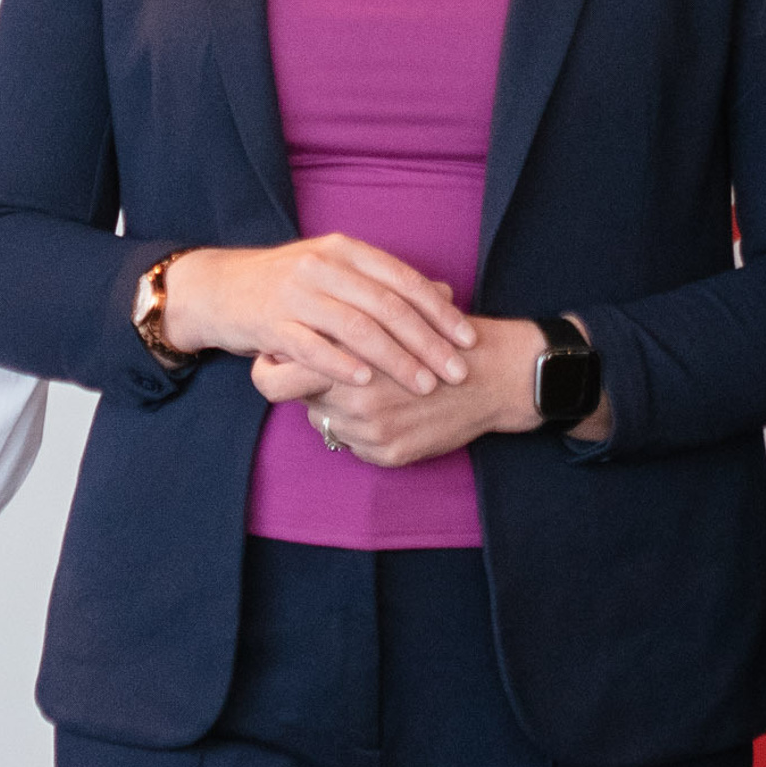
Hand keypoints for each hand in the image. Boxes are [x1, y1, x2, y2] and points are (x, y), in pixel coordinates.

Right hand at [163, 237, 474, 392]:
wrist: (221, 287)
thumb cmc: (290, 283)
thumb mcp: (338, 269)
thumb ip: (385, 280)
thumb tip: (445, 294)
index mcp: (344, 250)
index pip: (403, 280)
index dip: (440, 312)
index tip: (468, 341)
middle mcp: (322, 265)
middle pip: (386, 306)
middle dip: (428, 342)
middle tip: (457, 372)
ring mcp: (294, 293)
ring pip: (355, 327)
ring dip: (394, 359)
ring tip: (423, 384)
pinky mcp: (270, 322)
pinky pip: (311, 346)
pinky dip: (340, 364)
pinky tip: (365, 383)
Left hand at [255, 316, 612, 460]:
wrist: (494, 374)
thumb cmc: (438, 334)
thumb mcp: (388, 314)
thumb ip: (342, 320)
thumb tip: (297, 324)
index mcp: (348, 353)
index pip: (279, 374)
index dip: (272, 367)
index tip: (275, 357)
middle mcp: (354, 395)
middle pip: (296, 400)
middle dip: (298, 388)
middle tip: (305, 377)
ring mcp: (371, 429)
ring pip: (325, 421)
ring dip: (333, 407)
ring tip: (359, 387)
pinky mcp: (390, 452)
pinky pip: (354, 445)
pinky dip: (359, 429)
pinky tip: (381, 410)